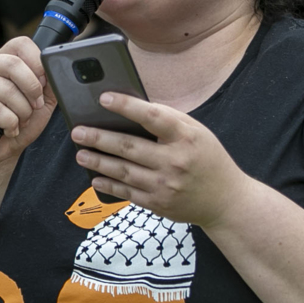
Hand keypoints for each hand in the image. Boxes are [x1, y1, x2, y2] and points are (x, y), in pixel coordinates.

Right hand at [0, 37, 55, 171]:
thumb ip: (48, 84)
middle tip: (35, 106)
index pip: (20, 44)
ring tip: (20, 121)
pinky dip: (10, 123)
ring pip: (6, 89)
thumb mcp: (40, 102)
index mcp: (1, 60)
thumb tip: (54, 71)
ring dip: (22, 111)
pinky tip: (9, 129)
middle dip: (32, 88)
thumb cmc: (17, 124)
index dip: (37, 61)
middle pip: (12, 64)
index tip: (44, 82)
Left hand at [70, 92, 249, 228]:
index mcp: (186, 137)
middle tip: (77, 131)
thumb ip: (168, 119)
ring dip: (98, 162)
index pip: (153, 117)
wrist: (226, 201)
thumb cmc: (207, 158)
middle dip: (99, 138)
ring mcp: (166, 186)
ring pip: (124, 172)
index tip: (104, 97)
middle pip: (130, 147)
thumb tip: (131, 108)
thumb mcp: (197, 132)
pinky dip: (109, 185)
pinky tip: (95, 178)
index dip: (127, 106)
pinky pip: (128, 193)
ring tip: (80, 153)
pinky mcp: (159, 204)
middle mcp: (176, 161)